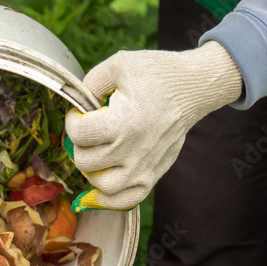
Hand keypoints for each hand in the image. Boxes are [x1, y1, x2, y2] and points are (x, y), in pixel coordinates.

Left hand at [64, 42, 242, 210]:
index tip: (81, 113)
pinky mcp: (152, 176)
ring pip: (101, 185)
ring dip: (92, 170)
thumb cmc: (156, 75)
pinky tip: (101, 186)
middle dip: (80, 144)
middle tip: (90, 131)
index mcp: (121, 123)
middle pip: (84, 161)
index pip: (78, 134)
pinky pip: (124, 201)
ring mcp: (143, 168)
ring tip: (97, 153)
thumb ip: (89, 83)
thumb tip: (76, 105)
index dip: (73, 120)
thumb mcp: (119, 65)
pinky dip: (108, 198)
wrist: (193, 89)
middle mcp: (131, 150)